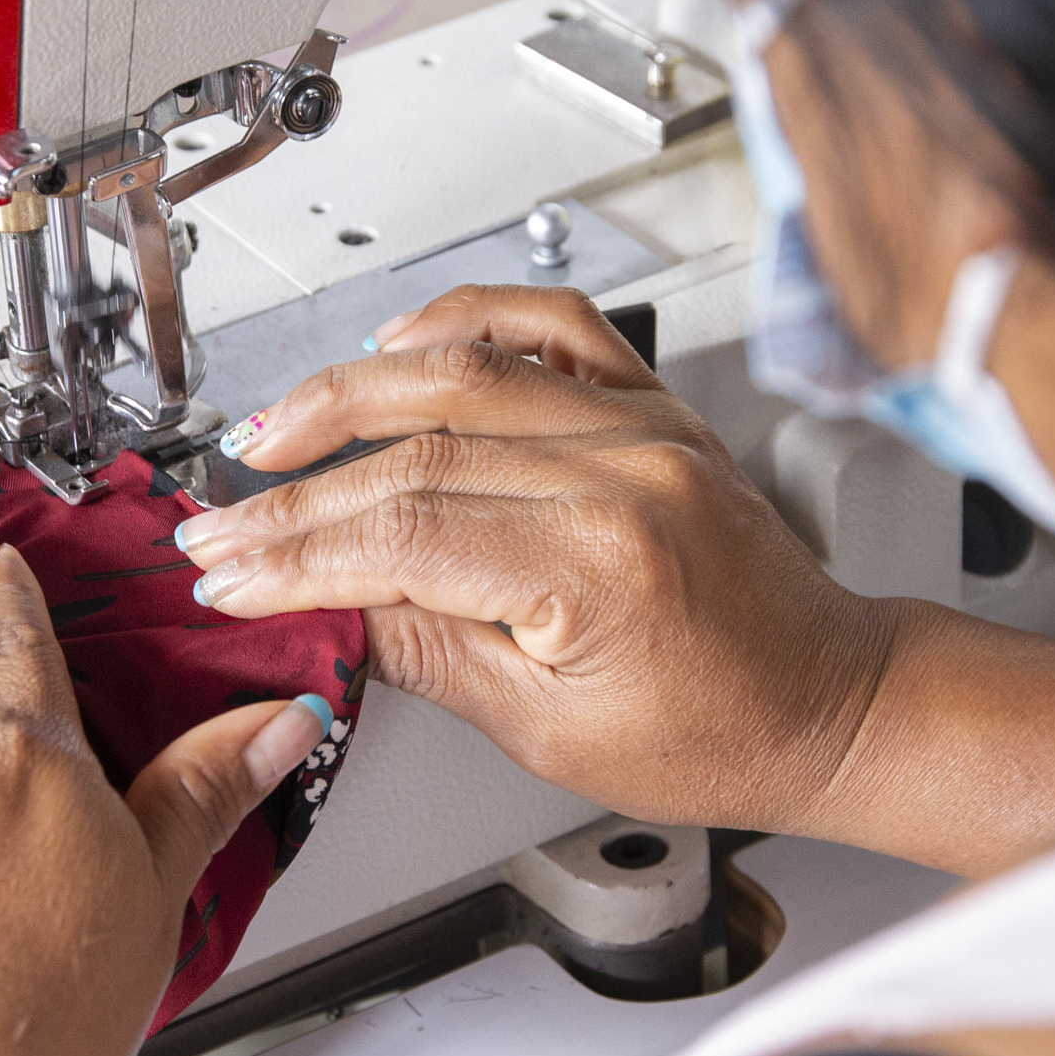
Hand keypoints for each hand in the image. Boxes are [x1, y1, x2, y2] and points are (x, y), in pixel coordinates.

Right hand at [178, 285, 893, 830]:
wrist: (832, 701)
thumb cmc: (721, 735)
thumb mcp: (548, 731)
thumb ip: (425, 652)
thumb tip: (320, 608)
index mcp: (598, 560)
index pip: (401, 535)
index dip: (294, 554)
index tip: (227, 573)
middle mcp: (623, 469)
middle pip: (414, 452)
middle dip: (298, 492)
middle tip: (222, 525)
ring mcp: (642, 424)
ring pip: (464, 373)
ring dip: (350, 394)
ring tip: (272, 432)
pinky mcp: (653, 405)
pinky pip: (552, 325)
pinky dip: (466, 320)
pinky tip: (400, 340)